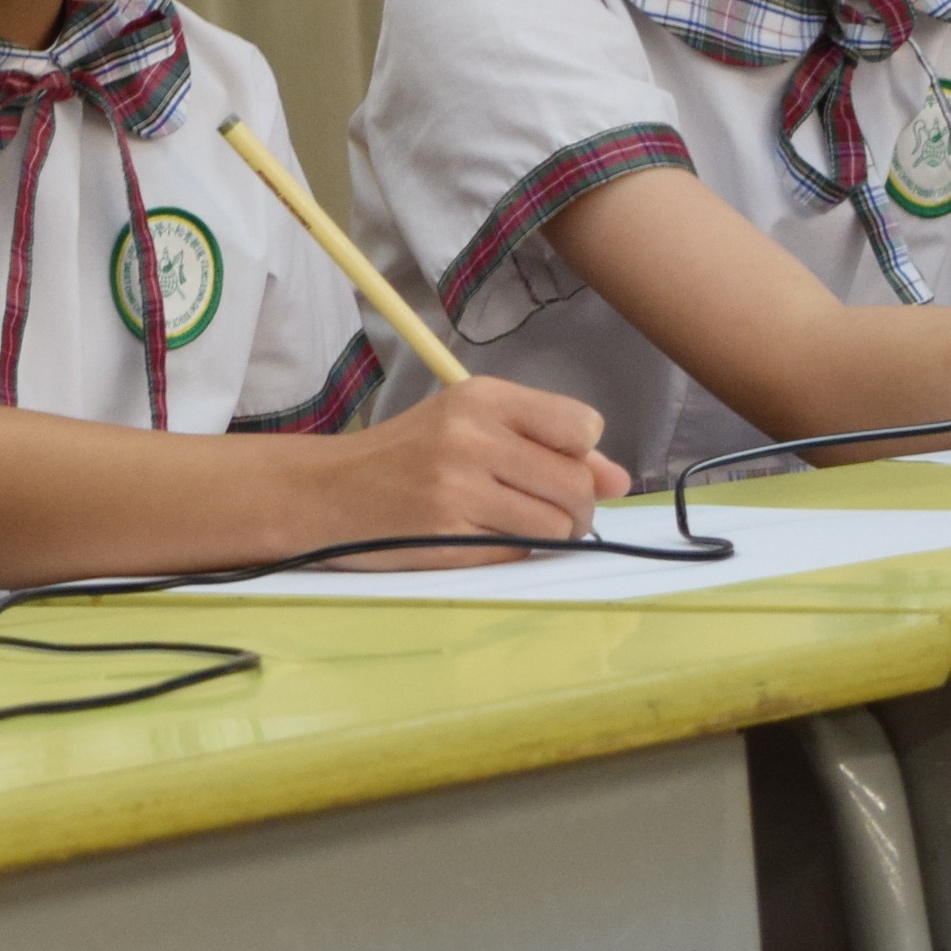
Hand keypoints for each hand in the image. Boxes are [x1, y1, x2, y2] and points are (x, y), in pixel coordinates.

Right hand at [331, 378, 630, 564]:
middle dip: (577, 507)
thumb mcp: (471, 425)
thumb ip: (548, 444)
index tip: (556, 463)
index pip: (581, 426)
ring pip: (556, 525)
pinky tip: (483, 536)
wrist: (329, 491)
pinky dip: (514, 550)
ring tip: (516, 523)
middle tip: (548, 509)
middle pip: (576, 484)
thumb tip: (621, 480)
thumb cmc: (408, 455)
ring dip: (550, 534)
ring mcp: (458, 490)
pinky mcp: (447, 537)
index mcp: (482, 398)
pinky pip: (518, 552)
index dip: (582, 455)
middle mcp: (472, 438)